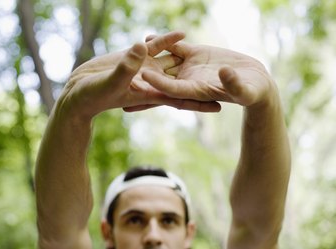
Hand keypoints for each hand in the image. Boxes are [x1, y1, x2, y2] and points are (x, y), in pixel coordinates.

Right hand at [58, 32, 220, 119]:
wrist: (79, 89)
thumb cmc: (92, 94)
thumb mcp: (110, 81)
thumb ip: (126, 66)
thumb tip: (143, 47)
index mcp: (150, 94)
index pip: (180, 99)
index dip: (200, 102)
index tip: (221, 104)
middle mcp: (151, 83)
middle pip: (182, 82)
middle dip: (201, 82)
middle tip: (224, 80)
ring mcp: (144, 69)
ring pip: (172, 63)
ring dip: (189, 59)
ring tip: (210, 55)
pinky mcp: (135, 56)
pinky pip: (156, 47)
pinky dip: (168, 40)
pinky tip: (182, 33)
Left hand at [142, 39, 275, 107]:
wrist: (253, 81)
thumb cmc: (252, 91)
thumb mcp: (245, 90)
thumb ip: (234, 84)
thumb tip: (224, 72)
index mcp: (196, 92)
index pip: (172, 89)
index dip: (158, 82)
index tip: (142, 74)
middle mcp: (188, 80)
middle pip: (160, 78)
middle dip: (141, 75)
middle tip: (121, 70)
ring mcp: (189, 67)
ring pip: (164, 61)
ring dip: (148, 56)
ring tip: (130, 49)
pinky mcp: (194, 54)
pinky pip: (175, 48)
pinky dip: (164, 42)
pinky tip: (148, 36)